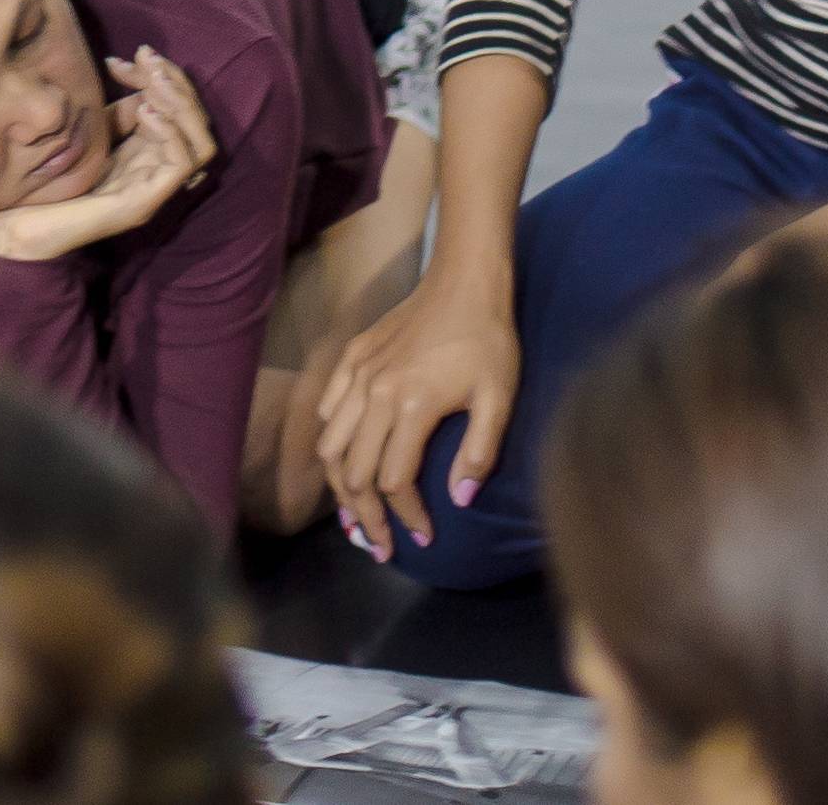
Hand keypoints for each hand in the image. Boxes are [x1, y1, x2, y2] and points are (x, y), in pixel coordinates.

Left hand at [0, 48, 216, 266]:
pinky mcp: (143, 204)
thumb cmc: (53, 180)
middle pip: (197, 125)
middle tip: (147, 58)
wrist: (23, 224)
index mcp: (148, 156)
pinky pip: (180, 166)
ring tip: (154, 81)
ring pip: (201, 146)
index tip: (128, 57)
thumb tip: (136, 71)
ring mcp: (154, 191)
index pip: (178, 111)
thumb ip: (118, 112)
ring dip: (181, 105)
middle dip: (176, 83)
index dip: (161, 77)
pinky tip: (145, 112)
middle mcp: (158, 173)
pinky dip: (170, 133)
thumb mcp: (93, 135)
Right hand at [309, 259, 516, 554]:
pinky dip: (333, 441)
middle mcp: (375, 394)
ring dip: (341, 487)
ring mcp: (357, 374)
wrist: (464, 281)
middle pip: (353, 472)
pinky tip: (348, 458)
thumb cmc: (488, 341)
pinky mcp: (351, 357)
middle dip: (365, 517)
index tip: (423, 537)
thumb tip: (460, 501)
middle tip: (379, 545)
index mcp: (411, 406)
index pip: (394, 481)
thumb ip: (479, 452)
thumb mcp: (498, 398)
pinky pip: (329, 409)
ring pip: (331, 446)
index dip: (406, 517)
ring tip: (357, 514)